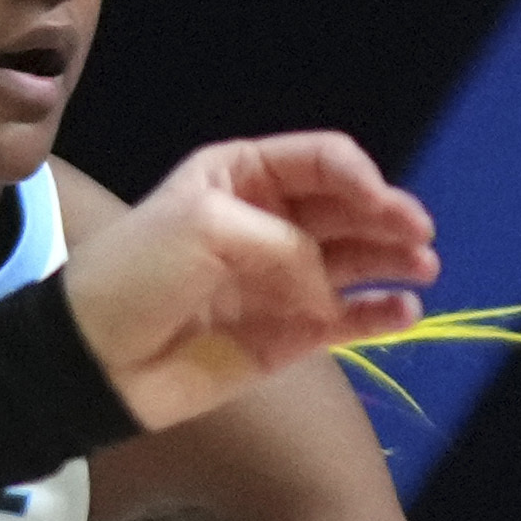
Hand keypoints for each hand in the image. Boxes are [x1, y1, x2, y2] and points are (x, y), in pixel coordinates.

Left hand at [66, 125, 436, 428]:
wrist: (97, 358)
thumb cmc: (139, 273)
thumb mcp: (205, 226)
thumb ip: (283, 244)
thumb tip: (326, 290)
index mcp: (243, 177)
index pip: (320, 162)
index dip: (357, 176)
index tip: (377, 201)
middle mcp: (272, 221)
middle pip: (348, 209)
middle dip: (387, 216)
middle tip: (418, 235)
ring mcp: (285, 279)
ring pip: (356, 261)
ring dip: (393, 261)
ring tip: (422, 269)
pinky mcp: (291, 334)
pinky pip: (349, 319)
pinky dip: (380, 314)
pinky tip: (405, 310)